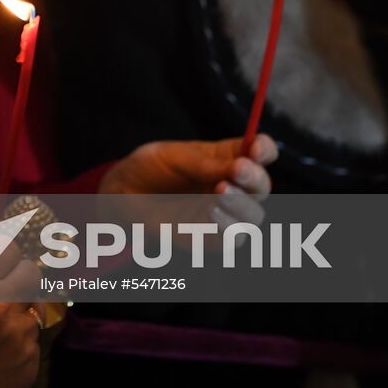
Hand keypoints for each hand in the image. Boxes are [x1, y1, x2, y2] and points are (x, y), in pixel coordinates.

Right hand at [0, 251, 41, 387]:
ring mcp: (18, 338)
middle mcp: (0, 305)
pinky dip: (17, 345)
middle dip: (16, 279)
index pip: (8, 248)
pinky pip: (32, 343)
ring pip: (34, 310)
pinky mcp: (28, 367)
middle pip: (31, 274)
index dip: (0, 256)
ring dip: (16, 314)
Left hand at [98, 135, 277, 224]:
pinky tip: (212, 213)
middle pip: (262, 185)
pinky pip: (233, 239)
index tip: (256, 148)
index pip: (260, 151)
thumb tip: (241, 165)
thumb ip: (207, 164)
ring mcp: (224, 213)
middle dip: (254, 177)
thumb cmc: (150, 167)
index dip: (264, 149)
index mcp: (228, 157)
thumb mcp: (175, 157)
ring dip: (243, 203)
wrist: (123, 194)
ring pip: (254, 216)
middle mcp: (232, 185)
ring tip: (220, 190)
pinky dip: (230, 227)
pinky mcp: (211, 237)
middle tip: (238, 170)